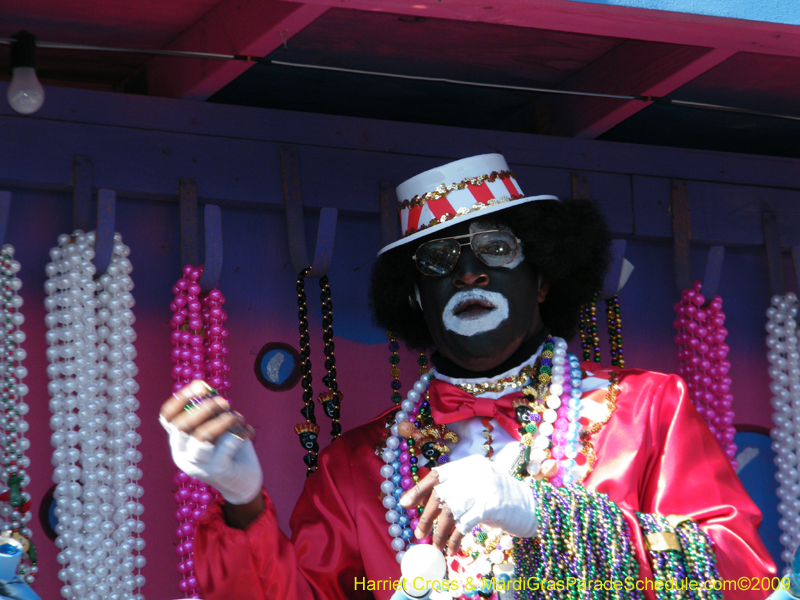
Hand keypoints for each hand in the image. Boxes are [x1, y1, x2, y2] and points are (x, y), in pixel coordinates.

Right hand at [160, 380, 262, 505]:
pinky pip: (228, 444)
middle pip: (181, 427)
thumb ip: (212, 414)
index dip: (181, 398)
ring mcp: (198, 466)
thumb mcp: (218, 429)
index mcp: (178, 441)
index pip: (167, 418)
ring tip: (238, 417)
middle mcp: (182, 454)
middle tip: (224, 402)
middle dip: (204, 408)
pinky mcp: (218, 471)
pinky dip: (242, 432)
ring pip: (202, 437)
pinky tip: (249, 432)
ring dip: (223, 420)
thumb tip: (211, 392)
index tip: (201, 385)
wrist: (243, 483)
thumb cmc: (229, 450)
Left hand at [400, 455, 537, 553]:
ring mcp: (481, 489)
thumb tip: (431, 502)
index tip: (404, 504)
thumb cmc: (504, 497)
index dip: (418, 490)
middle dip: (426, 516)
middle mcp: (473, 473)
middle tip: (420, 532)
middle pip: (439, 495)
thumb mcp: (481, 482)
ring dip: (438, 532)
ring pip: (448, 512)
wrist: (533, 506)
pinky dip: (453, 540)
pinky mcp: (488, 507)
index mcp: (469, 464)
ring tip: (434, 544)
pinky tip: (450, 549)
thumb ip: (459, 486)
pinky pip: (462, 526)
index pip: (437, 474)